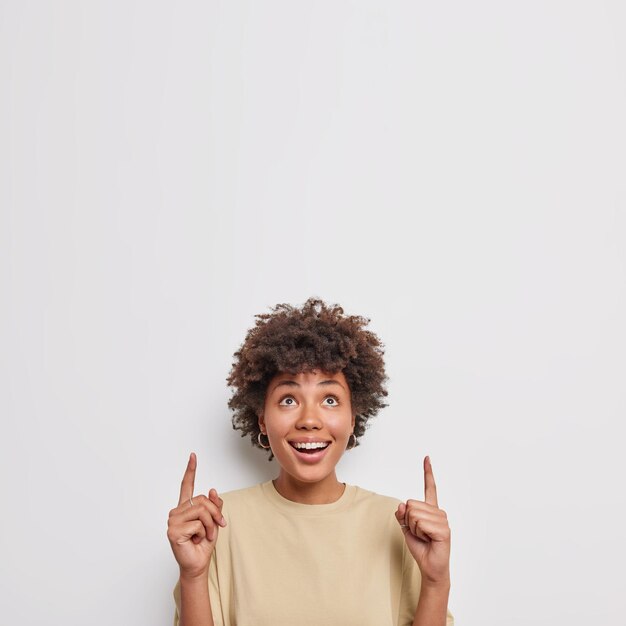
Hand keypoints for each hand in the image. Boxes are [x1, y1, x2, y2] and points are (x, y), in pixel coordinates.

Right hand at [167, 452, 225, 579]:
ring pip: (201, 510)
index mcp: (185, 508)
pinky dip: (203, 532)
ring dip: (210, 525)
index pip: (186, 486)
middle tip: (218, 527)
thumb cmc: (204, 544)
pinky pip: (198, 523)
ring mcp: (172, 521)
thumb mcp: (214, 522)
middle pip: (202, 500)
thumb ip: (214, 506)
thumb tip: (212, 489)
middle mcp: (176, 512)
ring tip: (205, 536)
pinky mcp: (173, 531)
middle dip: (215, 513)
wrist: (198, 564)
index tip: (193, 456)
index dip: (190, 470)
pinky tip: (196, 540)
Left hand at [395, 456, 450, 586]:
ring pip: (414, 514)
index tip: (427, 457)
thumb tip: (402, 504)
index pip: (430, 487)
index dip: (427, 472)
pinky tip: (428, 540)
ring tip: (424, 537)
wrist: (430, 566)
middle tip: (419, 533)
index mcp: (431, 510)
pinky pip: (421, 523)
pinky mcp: (443, 530)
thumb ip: (402, 515)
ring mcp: (442, 520)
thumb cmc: (421, 547)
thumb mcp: (406, 529)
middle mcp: (438, 512)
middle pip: (411, 505)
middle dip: (409, 521)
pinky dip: (419, 533)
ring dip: (414, 528)